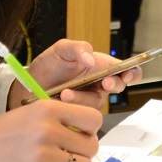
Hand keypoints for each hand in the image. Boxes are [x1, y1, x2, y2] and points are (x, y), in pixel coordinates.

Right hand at [0, 100, 101, 161]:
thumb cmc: (8, 130)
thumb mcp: (35, 111)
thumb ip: (63, 118)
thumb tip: (91, 133)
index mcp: (49, 109)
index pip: (93, 119)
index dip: (92, 129)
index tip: (83, 134)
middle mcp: (48, 130)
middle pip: (92, 145)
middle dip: (84, 151)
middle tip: (71, 152)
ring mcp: (43, 154)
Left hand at [7, 39, 142, 109]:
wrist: (29, 85)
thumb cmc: (48, 65)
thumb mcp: (61, 49)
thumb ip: (78, 48)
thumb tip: (91, 59)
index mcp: (100, 65)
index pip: (126, 69)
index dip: (132, 73)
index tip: (126, 75)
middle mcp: (99, 83)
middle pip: (118, 87)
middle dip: (112, 85)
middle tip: (104, 83)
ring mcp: (90, 99)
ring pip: (98, 102)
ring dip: (83, 98)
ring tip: (65, 92)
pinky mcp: (80, 113)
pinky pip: (84, 113)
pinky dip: (73, 106)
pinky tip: (61, 99)